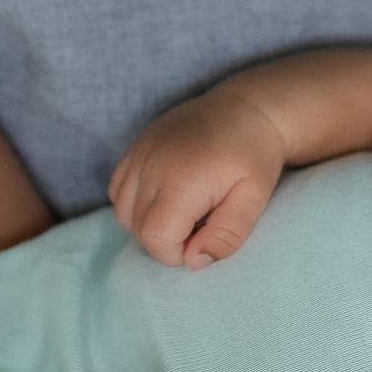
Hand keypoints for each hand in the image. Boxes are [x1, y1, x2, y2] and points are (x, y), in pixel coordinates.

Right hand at [108, 91, 287, 268]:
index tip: (204, 237)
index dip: (177, 252)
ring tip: (183, 211)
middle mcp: (151, 165)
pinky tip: (166, 196)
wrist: (246, 108)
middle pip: (136, 228)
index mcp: (182, 180)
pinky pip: (117, 189)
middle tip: (199, 224)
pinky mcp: (134, 146)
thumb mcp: (254, 199)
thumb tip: (194, 263)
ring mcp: (138, 153)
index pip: (155, 238)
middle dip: (165, 240)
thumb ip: (227, 235)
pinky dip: (134, 202)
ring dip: (147, 223)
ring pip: (122, 211)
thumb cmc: (254, 156)